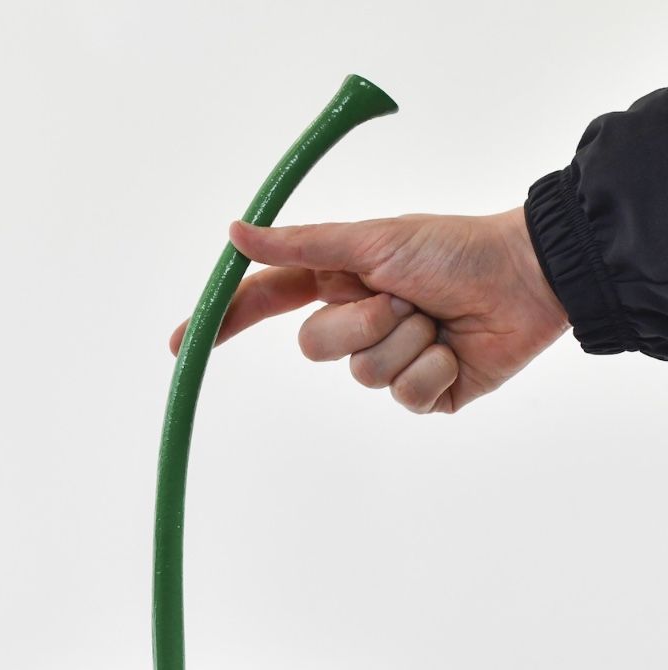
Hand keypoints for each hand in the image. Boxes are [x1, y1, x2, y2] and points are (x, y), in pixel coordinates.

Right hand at [170, 208, 569, 413]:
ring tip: (437, 318)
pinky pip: (405, 398)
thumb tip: (234, 231)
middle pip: (316, 347)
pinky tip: (456, 350)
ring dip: (405, 343)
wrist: (525, 279)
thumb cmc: (452, 248)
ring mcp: (391, 362)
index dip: (227, 322)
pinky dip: (432, 370)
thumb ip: (299, 244)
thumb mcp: (371, 240)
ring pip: (364, 376)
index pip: (270, 303)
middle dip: (359, 324)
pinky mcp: (424, 394)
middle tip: (400, 299)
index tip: (182, 342)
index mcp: (341, 282)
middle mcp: (359, 323)